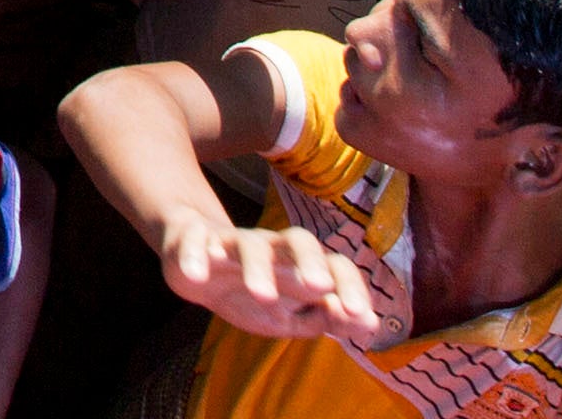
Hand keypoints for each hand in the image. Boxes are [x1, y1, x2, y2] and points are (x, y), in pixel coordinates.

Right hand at [159, 214, 384, 343]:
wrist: (198, 266)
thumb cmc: (256, 292)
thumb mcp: (293, 315)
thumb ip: (328, 319)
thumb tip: (369, 323)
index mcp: (301, 265)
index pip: (335, 265)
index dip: (350, 287)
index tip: (360, 315)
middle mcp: (272, 249)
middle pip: (297, 240)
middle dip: (309, 262)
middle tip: (320, 286)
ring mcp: (231, 242)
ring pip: (249, 244)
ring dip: (258, 267)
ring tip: (262, 294)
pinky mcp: (192, 239)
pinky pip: (193, 240)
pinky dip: (194, 255)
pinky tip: (196, 274)